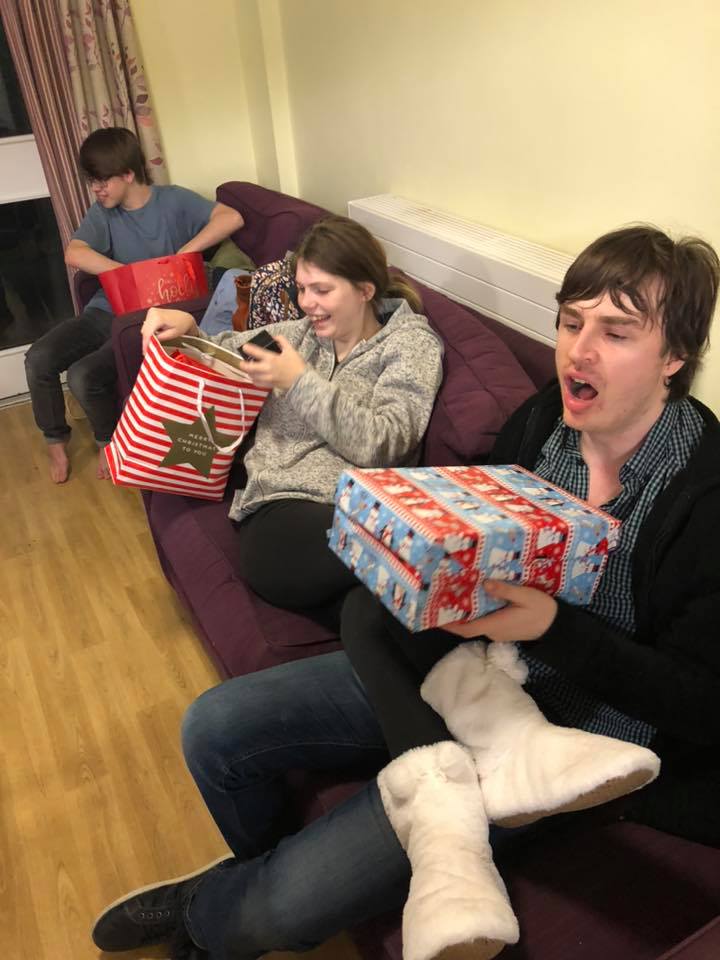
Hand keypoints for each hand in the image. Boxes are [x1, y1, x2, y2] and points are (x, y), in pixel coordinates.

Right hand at [142, 307, 198, 353]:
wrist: (184, 318)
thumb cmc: (182, 325)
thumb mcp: (172, 334)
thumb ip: (160, 338)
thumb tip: (150, 342)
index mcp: (158, 317)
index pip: (148, 333)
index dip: (146, 344)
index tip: (146, 353)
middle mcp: (152, 312)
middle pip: (145, 331)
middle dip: (146, 342)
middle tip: (148, 352)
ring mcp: (151, 312)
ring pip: (145, 329)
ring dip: (147, 338)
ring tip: (151, 346)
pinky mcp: (150, 314)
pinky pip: (147, 326)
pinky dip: (149, 333)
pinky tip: (153, 339)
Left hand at [238, 335, 305, 389]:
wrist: (302, 381)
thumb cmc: (297, 366)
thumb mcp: (291, 350)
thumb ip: (282, 341)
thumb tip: (274, 337)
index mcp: (272, 358)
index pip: (256, 352)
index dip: (248, 348)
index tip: (245, 347)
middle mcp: (268, 369)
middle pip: (250, 367)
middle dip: (243, 364)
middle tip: (242, 362)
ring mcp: (268, 378)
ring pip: (252, 376)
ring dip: (249, 372)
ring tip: (248, 370)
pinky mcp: (270, 385)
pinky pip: (258, 383)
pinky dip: (254, 380)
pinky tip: (255, 377)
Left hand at [442, 580, 557, 642]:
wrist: (556, 625)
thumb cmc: (541, 609)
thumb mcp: (525, 596)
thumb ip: (505, 591)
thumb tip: (485, 584)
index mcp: (496, 624)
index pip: (467, 628)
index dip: (450, 625)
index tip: (436, 616)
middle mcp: (493, 631)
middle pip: (468, 628)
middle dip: (453, 618)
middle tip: (440, 602)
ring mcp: (498, 632)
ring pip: (476, 625)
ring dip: (464, 616)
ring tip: (453, 598)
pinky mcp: (503, 629)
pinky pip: (484, 623)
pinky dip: (475, 615)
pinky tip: (473, 601)